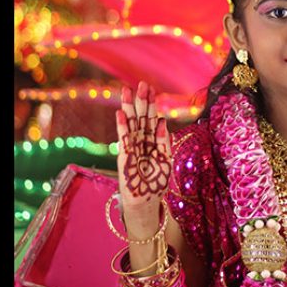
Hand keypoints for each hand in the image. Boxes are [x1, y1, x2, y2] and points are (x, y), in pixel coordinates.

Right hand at [115, 81, 171, 217]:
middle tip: (142, 84)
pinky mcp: (125, 157)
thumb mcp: (166, 160)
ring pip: (130, 124)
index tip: (151, 88)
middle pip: (140, 117)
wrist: (146, 202)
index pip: (151, 118)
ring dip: (129, 108)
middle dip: (141, 101)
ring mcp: (132, 148)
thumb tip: (163, 121)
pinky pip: (124, 139)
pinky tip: (120, 113)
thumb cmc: (156, 181)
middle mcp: (141, 141)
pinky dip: (122, 126)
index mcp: (152, 141)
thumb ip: (164, 141)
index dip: (151, 104)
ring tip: (127, 91)